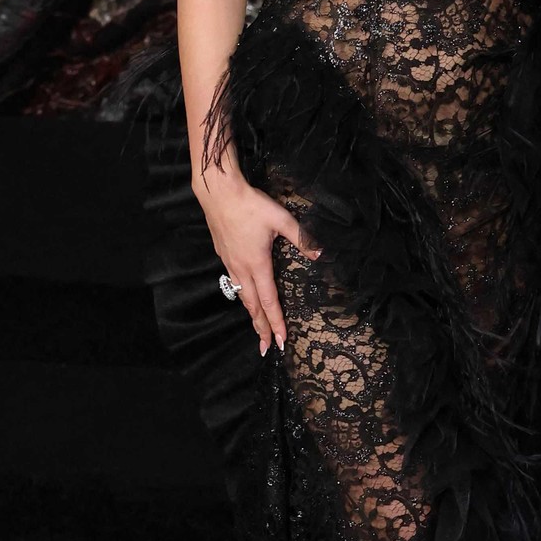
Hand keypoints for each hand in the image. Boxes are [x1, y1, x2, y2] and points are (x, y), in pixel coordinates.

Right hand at [194, 167, 318, 355]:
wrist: (218, 192)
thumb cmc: (250, 205)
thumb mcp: (281, 219)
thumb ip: (302, 238)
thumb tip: (321, 254)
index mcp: (257, 264)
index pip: (269, 301)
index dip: (276, 322)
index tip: (281, 341)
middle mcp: (242, 269)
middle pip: (253, 306)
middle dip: (261, 328)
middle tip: (266, 348)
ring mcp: (230, 263)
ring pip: (242, 296)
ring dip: (251, 315)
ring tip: (257, 329)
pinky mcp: (224, 255)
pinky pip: (234, 283)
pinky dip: (242, 297)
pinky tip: (244, 296)